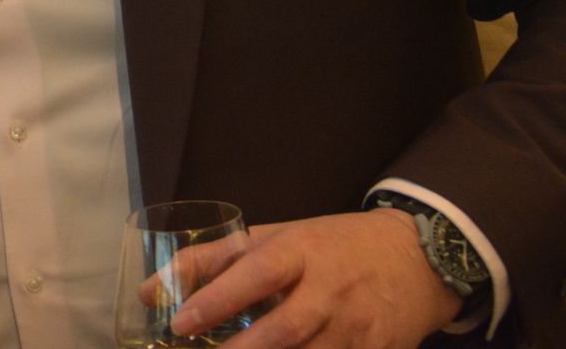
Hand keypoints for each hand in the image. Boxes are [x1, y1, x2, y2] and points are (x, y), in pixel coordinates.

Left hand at [173, 209, 462, 347]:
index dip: (218, 299)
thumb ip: (214, 260)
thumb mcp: (276, 237)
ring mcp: (358, 327)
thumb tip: (148, 292)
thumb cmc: (331, 245)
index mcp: (301, 250)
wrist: (417, 258)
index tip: (180, 322)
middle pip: (285, 329)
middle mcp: (331, 289)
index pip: (256, 274)